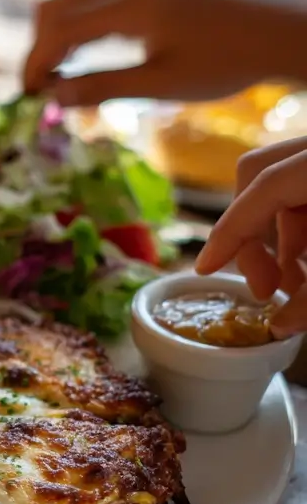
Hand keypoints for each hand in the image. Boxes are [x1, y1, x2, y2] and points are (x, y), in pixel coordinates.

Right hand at [24, 0, 306, 105]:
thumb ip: (103, 87)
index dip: (36, 62)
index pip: (59, 28)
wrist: (288, 26)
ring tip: (67, 61)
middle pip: (58, 0)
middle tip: (45, 82)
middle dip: (41, 43)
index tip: (31, 94)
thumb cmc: (229, 64)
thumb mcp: (162, 85)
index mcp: (136, 4)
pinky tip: (96, 36)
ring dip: (60, 21)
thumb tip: (53, 98)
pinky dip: (85, 5)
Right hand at [196, 136, 306, 335]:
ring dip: (281, 233)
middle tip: (267, 285)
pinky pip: (305, 183)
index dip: (231, 232)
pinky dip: (303, 221)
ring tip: (296, 279)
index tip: (207, 268)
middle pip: (260, 175)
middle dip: (253, 233)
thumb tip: (280, 328)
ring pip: (284, 181)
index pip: (261, 187)